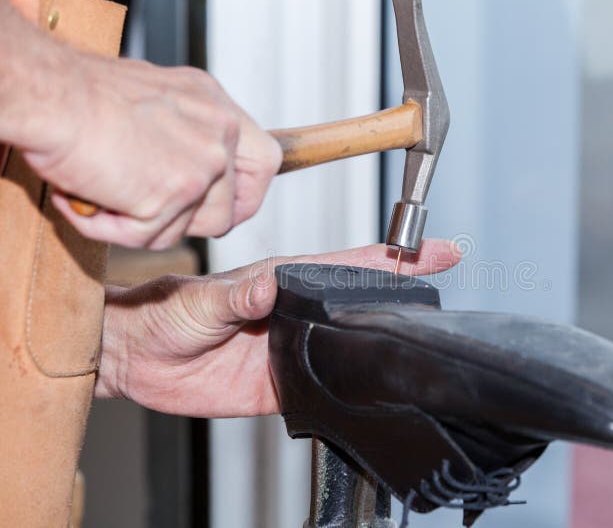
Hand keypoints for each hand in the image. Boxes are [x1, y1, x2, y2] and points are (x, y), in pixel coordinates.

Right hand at [23, 50, 281, 248]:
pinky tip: (91, 204)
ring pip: (193, 229)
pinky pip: (152, 237)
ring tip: (106, 198)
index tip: (222, 208)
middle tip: (151, 213)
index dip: (247, 195)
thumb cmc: (82, 93)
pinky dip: (114, 230)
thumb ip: (184, 133)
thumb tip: (188, 172)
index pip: (266, 162)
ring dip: (147, 226)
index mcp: (217, 107)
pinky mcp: (178, 192)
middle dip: (194, 222)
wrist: (49, 94)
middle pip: (232, 208)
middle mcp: (220, 132)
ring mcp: (205, 163)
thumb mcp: (155, 99)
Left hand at [97, 240, 461, 417]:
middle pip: (363, 301)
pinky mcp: (284, 386)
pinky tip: (378, 388)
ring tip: (429, 332)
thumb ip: (238, 296)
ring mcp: (295, 349)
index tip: (436, 248)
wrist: (140, 359)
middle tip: (448, 276)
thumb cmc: (166, 314)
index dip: (396, 257)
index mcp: (285, 283)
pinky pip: (328, 388)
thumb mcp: (201, 302)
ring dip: (386, 337)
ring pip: (352, 343)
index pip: (350, 265)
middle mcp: (297, 314)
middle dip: (409, 288)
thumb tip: (271, 287)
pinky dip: (353, 388)